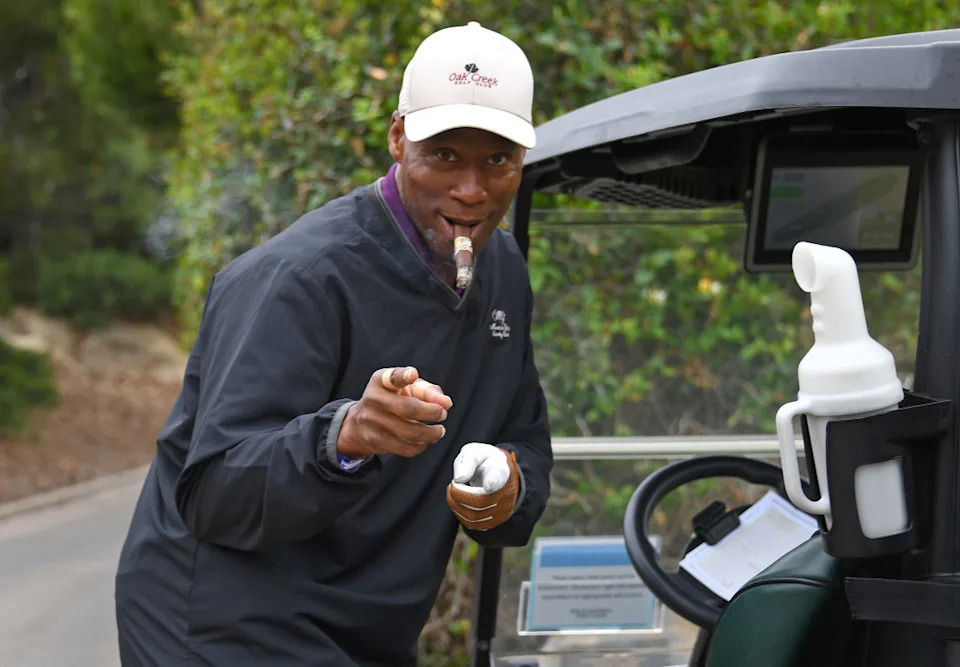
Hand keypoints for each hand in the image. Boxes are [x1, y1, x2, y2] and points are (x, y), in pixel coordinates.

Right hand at [338, 367, 452, 458]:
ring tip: (439, 430)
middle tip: (442, 414)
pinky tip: (424, 440)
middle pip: (408, 408)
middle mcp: (374, 399)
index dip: (403, 376)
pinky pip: (405, 448)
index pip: (392, 377)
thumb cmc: (391, 400)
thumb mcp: (406, 388)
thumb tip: (446, 403)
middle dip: (432, 413)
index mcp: (382, 380)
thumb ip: (428, 391)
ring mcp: (372, 422)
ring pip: (409, 432)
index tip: (412, 374)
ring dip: (432, 433)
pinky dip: (421, 446)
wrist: (360, 423)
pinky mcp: (375, 441)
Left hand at [446, 443, 519, 530]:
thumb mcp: (476, 452)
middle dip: (459, 494)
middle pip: (479, 502)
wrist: (497, 473)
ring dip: (456, 504)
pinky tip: (459, 501)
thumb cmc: (484, 462)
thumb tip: (459, 478)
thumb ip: (468, 460)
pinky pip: (472, 524)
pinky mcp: (494, 522)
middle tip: (452, 484)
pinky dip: (460, 513)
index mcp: (501, 472)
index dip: (493, 483)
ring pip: (473, 516)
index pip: (498, 479)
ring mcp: (502, 511)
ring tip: (454, 490)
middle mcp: (506, 494)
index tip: (487, 485)